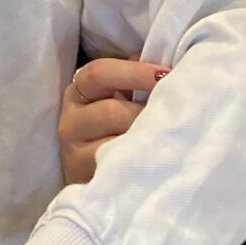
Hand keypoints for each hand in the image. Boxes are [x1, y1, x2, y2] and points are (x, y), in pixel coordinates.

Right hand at [59, 58, 164, 186]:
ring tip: (167, 139)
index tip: (167, 75)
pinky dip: (141, 162)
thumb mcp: (121, 96)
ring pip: (116, 142)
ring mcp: (76, 154)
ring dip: (146, 139)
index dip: (135, 72)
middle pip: (112, 111)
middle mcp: (71, 121)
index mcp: (79, 92)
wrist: (96, 175)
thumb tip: (171, 64)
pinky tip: (156, 159)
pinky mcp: (85, 181)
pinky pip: (118, 169)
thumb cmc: (118, 128)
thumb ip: (139, 76)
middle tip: (174, 116)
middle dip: (146, 113)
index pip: (99, 73)